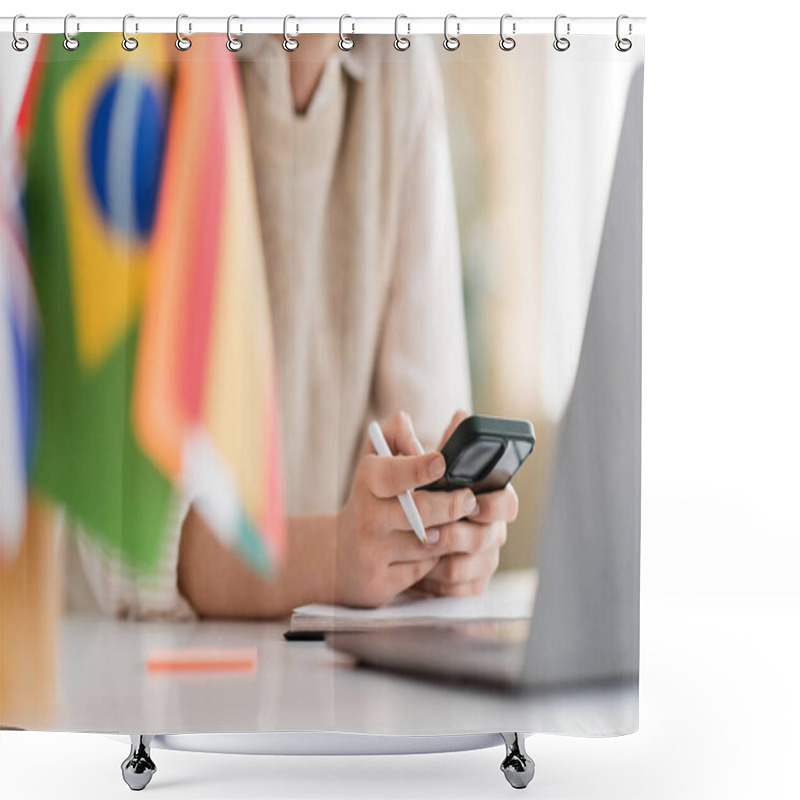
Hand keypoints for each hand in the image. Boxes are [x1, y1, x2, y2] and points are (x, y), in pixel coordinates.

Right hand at [333, 412, 477, 607]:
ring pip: (427, 543)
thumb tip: (403, 418)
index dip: (418, 468)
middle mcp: (365, 518)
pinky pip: (422, 570)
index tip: (440, 463)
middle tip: (470, 499)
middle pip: (420, 512)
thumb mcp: (374, 467)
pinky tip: (436, 551)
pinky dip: (433, 560)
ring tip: (456, 525)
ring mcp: (370, 553)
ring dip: (447, 535)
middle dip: (451, 505)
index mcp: (366, 483)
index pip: (393, 474)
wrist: (335, 555)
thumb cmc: (369, 502)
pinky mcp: (379, 583)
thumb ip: (393, 439)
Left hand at [413, 411, 518, 597]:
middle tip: (427, 529)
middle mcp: (491, 528)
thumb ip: (413, 442)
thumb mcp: (405, 463)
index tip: (469, 499)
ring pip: (471, 566)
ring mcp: (483, 559)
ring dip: (442, 557)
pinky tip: (419, 571)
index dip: (492, 503)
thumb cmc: (407, 492)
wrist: (390, 534)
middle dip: (457, 533)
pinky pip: (460, 589)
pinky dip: (438, 582)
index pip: (506, 501)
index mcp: (486, 495)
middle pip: (488, 537)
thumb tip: (424, 419)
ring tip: (416, 546)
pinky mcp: (469, 586)